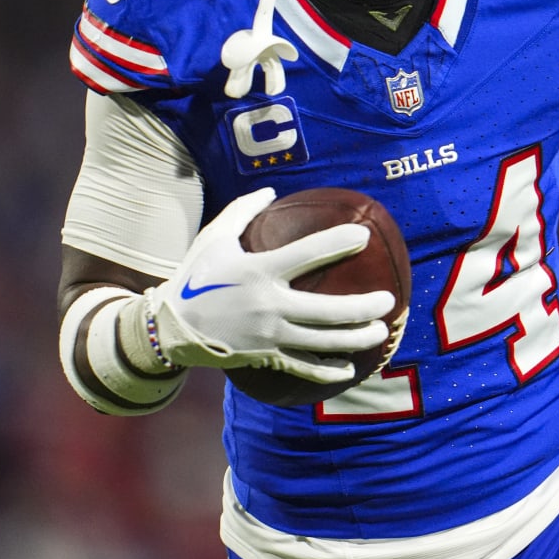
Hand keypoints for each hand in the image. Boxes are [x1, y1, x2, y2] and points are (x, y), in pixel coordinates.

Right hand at [145, 188, 393, 383]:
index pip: (307, 254)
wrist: (170, 328)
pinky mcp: (266, 356)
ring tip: (380, 331)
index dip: (337, 242)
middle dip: (364, 306)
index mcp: (258, 272)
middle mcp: (268, 306)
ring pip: (323, 342)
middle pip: (328, 310)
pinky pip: (304, 367)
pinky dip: (329, 369)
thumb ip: (243, 210)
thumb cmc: (195, 276)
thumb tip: (273, 189)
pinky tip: (350, 367)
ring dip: (356, 339)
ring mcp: (269, 336)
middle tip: (388, 299)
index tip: (363, 233)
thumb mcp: (213, 238)